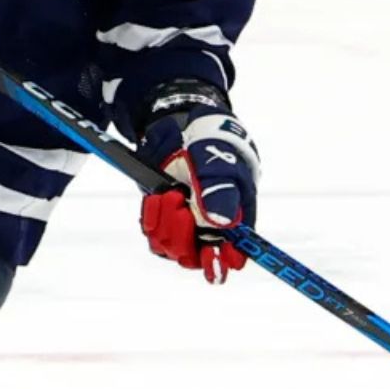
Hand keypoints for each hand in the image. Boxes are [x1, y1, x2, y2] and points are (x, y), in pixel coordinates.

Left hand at [137, 94, 259, 284]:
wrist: (181, 127)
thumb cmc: (211, 144)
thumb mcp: (219, 164)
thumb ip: (220, 193)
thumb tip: (222, 223)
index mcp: (236, 219)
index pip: (234, 255)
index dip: (223, 260)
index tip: (212, 253)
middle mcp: (211, 228)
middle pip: (197, 257)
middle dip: (185, 236)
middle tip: (183, 210)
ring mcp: (186, 225)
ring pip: (172, 248)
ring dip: (168, 224)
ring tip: (172, 194)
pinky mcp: (163, 219)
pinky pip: (154, 235)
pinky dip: (153, 218)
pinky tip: (158, 197)